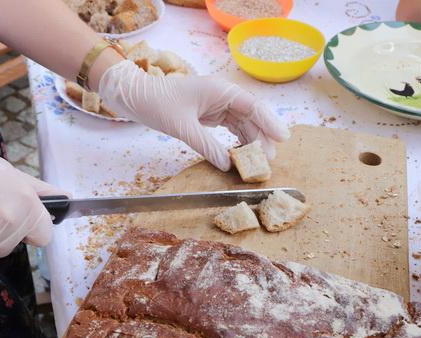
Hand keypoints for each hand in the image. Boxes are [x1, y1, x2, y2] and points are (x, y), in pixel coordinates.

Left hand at [98, 60, 289, 170]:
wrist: (137, 97)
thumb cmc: (157, 104)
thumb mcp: (183, 127)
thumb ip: (207, 146)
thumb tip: (227, 165)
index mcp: (221, 90)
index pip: (253, 107)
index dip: (270, 123)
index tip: (283, 139)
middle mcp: (224, 95)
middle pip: (253, 116)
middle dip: (263, 137)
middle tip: (270, 160)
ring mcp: (219, 104)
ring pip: (244, 123)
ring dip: (252, 142)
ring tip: (259, 162)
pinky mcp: (212, 114)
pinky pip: (232, 127)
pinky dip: (239, 141)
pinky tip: (243, 155)